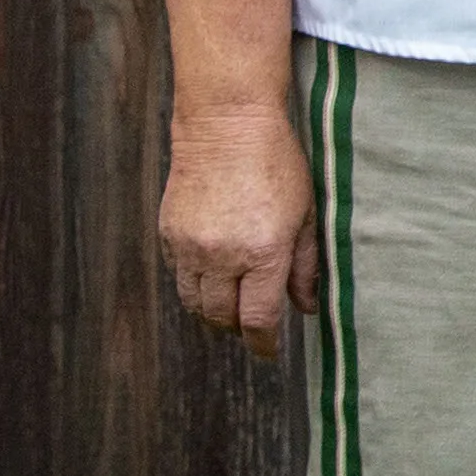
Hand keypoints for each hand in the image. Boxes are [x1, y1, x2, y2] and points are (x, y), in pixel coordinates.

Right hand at [158, 109, 318, 353]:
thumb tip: (306, 307)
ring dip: (213, 312)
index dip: (263, 344)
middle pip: (222, 317)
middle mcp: (223, 256)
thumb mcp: (305, 215)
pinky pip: (179, 275)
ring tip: (231, 305)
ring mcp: (191, 245)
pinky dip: (195, 284)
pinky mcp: (169, 232)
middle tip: (252, 325)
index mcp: (263, 253)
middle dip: (238, 329)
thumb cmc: (277, 163)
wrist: (227, 123)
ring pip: (195, 302)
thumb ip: (305, 266)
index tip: (269, 352)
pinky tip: (213, 273)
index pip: (257, 320)